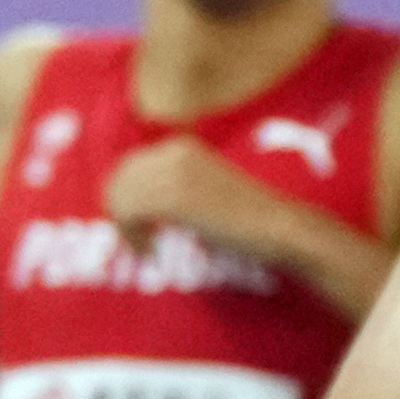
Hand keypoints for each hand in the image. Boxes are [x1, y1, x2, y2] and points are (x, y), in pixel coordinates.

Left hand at [99, 135, 340, 295]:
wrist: (280, 227)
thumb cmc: (248, 219)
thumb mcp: (204, 191)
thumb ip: (171, 189)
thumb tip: (129, 205)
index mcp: (180, 146)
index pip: (128, 167)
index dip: (125, 199)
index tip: (137, 227)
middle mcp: (172, 150)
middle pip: (119, 181)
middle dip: (121, 213)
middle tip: (137, 242)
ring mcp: (172, 171)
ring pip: (120, 198)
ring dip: (127, 229)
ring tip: (147, 249)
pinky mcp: (173, 196)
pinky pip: (129, 215)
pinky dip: (134, 238)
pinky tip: (151, 252)